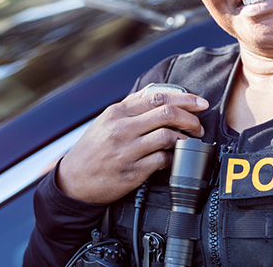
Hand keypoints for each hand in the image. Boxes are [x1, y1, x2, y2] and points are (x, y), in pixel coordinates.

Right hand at [56, 88, 208, 203]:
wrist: (72, 181)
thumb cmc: (93, 149)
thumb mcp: (106, 121)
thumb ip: (132, 106)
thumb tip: (160, 92)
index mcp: (117, 112)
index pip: (158, 97)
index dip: (185, 98)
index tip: (200, 102)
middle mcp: (122, 129)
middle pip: (167, 114)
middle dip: (191, 118)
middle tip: (198, 125)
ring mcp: (127, 151)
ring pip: (168, 136)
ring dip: (186, 138)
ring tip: (190, 141)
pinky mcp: (132, 172)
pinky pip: (162, 160)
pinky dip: (174, 157)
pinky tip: (176, 157)